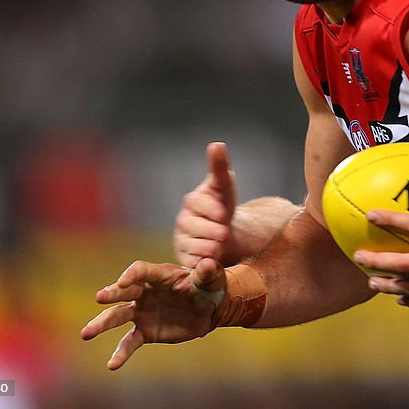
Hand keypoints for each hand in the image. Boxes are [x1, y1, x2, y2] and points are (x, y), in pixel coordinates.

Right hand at [80, 258, 225, 369]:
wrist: (210, 309)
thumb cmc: (209, 287)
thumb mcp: (212, 278)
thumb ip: (208, 272)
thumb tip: (207, 265)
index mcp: (160, 276)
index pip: (141, 271)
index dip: (132, 274)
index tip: (123, 281)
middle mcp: (145, 292)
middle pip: (124, 291)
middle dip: (112, 293)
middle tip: (100, 297)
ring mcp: (142, 312)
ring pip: (117, 316)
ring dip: (102, 324)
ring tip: (86, 333)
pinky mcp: (145, 331)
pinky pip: (129, 342)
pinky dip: (121, 353)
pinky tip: (112, 365)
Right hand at [174, 142, 238, 266]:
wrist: (225, 234)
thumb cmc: (223, 205)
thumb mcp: (225, 187)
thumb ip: (220, 167)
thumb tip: (217, 144)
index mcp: (193, 202)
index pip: (196, 202)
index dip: (210, 208)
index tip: (224, 213)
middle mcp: (183, 221)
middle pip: (192, 226)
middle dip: (210, 229)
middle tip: (223, 233)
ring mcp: (182, 240)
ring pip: (189, 245)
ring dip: (206, 248)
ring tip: (218, 248)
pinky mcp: (185, 259)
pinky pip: (188, 264)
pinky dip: (199, 264)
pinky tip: (210, 262)